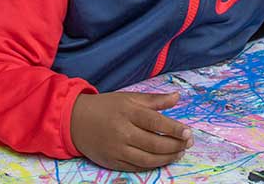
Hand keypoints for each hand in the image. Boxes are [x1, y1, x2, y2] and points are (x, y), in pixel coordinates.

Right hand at [69, 92, 192, 171]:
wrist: (75, 121)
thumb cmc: (106, 107)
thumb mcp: (129, 98)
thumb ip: (154, 100)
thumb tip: (177, 97)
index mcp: (128, 113)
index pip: (156, 123)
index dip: (174, 129)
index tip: (188, 133)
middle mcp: (122, 132)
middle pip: (154, 144)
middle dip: (175, 145)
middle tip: (188, 143)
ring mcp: (117, 149)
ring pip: (147, 159)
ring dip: (167, 158)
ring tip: (179, 153)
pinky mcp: (112, 162)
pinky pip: (136, 167)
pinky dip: (152, 165)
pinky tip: (162, 160)